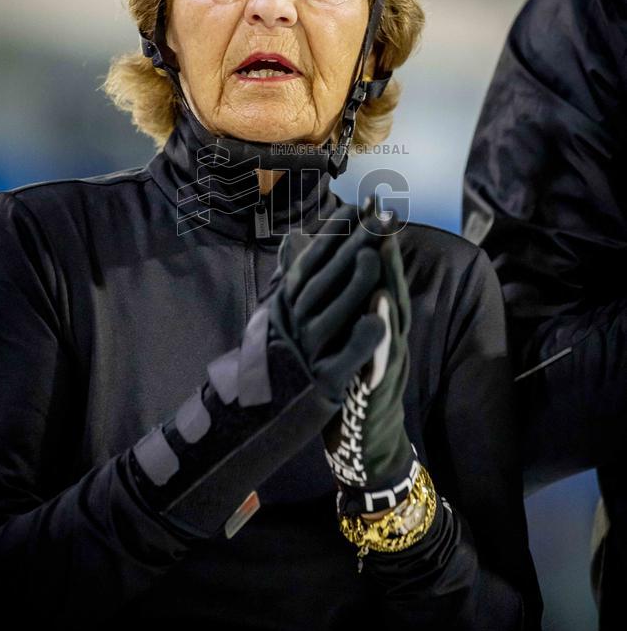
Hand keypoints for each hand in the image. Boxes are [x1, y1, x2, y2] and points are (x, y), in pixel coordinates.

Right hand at [127, 195, 389, 538]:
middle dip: (351, 247)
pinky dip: (360, 343)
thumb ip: (289, 277)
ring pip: (331, 315)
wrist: (251, 422)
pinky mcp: (318, 386)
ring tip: (375, 255)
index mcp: (284, 307)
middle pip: (323, 281)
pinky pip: (342, 362)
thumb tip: (296, 235)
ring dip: (353, 285)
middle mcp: (291, 326)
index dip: (334, 236)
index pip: (310, 264)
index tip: (356, 208)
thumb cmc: (271, 362)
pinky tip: (380, 322)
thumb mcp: (277, 316)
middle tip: (378, 217)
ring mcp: (303, 355)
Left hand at [322, 201, 416, 515]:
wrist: (365, 444)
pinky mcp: (380, 387)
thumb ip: (333, 303)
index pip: (376, 277)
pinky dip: (382, 335)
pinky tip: (378, 313)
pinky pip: (383, 357)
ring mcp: (389, 362)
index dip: (371, 244)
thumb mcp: (341, 340)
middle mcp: (390, 338)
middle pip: (391, 288)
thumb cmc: (352, 385)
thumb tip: (303, 254)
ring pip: (393, 318)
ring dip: (390, 283)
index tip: (364, 207)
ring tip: (383, 251)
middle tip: (382, 215)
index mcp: (377, 324)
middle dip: (387, 252)